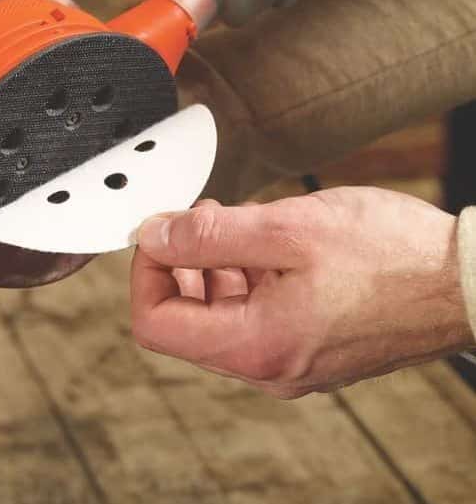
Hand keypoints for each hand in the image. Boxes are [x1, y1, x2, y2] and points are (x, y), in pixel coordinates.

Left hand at [131, 187, 472, 397]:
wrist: (469, 281)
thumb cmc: (394, 256)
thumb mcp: (287, 228)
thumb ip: (209, 236)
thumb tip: (152, 236)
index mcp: (256, 346)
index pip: (155, 324)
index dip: (145, 272)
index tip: (158, 232)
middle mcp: (269, 368)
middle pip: (185, 323)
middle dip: (180, 265)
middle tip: (196, 218)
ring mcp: (291, 363)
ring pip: (218, 318)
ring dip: (212, 268)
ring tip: (232, 222)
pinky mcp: (310, 349)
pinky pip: (253, 319)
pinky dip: (245, 280)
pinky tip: (262, 244)